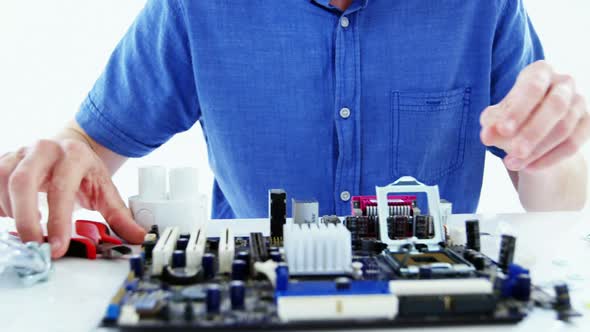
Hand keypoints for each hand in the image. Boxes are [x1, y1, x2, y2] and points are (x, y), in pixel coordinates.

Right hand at [0, 139, 144, 257]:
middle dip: (25, 217)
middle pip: (24, 180)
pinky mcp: (5, 159)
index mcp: (74, 156)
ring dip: (10, 209)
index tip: (57, 247)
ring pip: (3, 179)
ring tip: (27, 228)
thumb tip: (139, 237)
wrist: (70, 148)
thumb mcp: (106, 191)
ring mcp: (21, 152)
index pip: (62, 189)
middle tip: (34, 244)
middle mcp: (45, 149)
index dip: (58, 220)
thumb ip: (120, 216)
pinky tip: (10, 216)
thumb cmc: (86, 172)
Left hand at [480, 60, 588, 171]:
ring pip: (565, 128)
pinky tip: (529, 167)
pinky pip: (574, 143)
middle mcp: (564, 83)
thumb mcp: (496, 116)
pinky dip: (550, 158)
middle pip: (556, 106)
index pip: (533, 87)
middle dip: (534, 131)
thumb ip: (491, 123)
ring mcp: (579, 102)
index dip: (519, 109)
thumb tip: (487, 136)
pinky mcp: (586, 123)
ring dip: (538, 150)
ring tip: (512, 163)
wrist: (531, 125)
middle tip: (513, 151)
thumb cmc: (510, 114)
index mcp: (540, 71)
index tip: (503, 130)